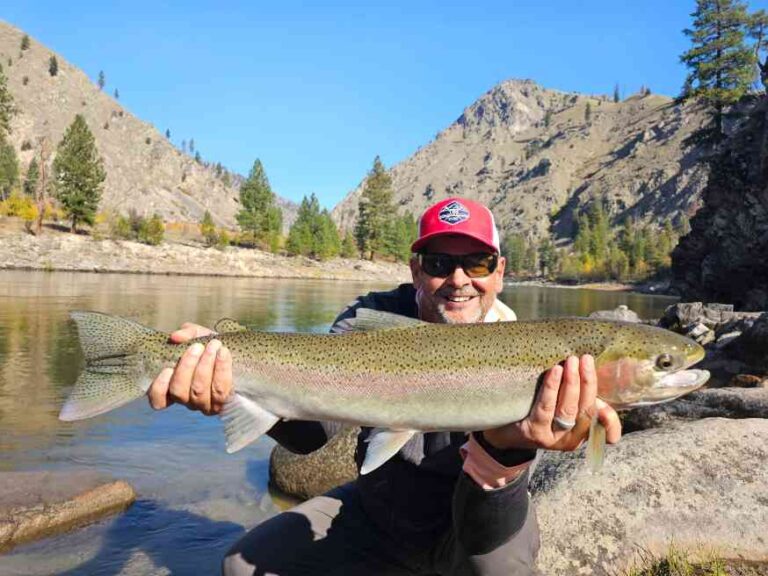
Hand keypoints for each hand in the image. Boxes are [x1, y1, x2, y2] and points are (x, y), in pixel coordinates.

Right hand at [147, 323, 232, 414]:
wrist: (242, 354)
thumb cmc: (215, 346)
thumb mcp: (200, 336)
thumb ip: (187, 334)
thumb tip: (175, 336)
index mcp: (176, 388)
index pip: (158, 401)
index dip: (159, 388)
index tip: (167, 369)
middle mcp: (189, 401)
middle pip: (179, 392)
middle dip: (187, 366)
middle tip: (197, 346)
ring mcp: (207, 405)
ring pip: (199, 391)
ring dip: (205, 366)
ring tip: (214, 345)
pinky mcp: (225, 404)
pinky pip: (221, 390)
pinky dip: (221, 370)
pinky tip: (224, 353)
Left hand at [482, 355, 620, 450]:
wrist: (501, 431)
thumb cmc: (535, 411)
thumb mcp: (558, 407)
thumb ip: (575, 396)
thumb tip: (589, 366)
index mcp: (581, 432)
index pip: (603, 427)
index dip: (611, 419)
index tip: (608, 401)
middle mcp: (570, 440)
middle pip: (586, 410)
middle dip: (588, 382)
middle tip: (586, 359)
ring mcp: (552, 438)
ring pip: (568, 410)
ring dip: (572, 383)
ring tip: (572, 361)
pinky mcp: (534, 433)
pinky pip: (546, 408)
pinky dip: (552, 388)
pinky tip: (555, 371)